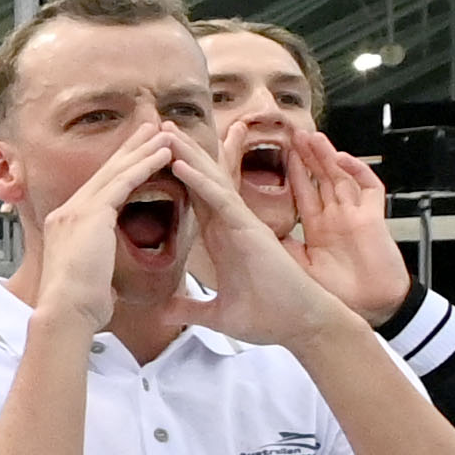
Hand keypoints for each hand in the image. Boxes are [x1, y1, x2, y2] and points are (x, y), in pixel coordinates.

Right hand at [23, 118, 185, 332]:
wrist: (66, 313)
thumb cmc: (78, 307)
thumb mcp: (87, 279)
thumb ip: (95, 268)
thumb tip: (103, 280)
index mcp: (65, 227)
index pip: (98, 190)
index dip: (119, 169)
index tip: (136, 155)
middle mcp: (67, 212)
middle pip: (105, 172)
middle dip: (129, 148)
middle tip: (150, 128)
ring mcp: (76, 210)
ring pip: (116, 171)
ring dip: (142, 149)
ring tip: (164, 133)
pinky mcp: (91, 214)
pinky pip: (124, 181)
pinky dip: (145, 164)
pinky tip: (164, 153)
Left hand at [169, 128, 358, 348]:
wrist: (300, 326)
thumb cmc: (269, 317)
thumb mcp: (218, 314)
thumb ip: (190, 308)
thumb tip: (163, 312)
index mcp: (222, 238)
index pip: (195, 198)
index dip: (176, 175)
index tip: (154, 157)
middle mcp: (231, 224)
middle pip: (202, 180)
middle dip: (180, 152)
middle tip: (157, 127)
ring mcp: (241, 223)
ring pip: (210, 180)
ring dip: (187, 155)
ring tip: (165, 130)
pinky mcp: (250, 229)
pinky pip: (222, 199)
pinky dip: (201, 181)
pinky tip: (181, 164)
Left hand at [279, 132, 406, 321]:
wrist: (374, 310)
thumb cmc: (339, 294)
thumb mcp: (298, 267)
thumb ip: (278, 248)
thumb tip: (244, 236)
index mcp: (317, 227)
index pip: (300, 192)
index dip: (290, 173)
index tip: (277, 155)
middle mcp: (336, 216)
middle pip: (319, 177)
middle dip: (306, 156)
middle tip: (293, 134)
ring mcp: (355, 215)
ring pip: (340, 177)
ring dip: (326, 157)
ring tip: (311, 137)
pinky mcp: (374, 219)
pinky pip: (370, 189)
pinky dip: (357, 173)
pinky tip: (342, 159)